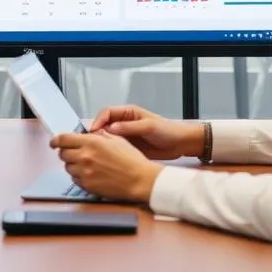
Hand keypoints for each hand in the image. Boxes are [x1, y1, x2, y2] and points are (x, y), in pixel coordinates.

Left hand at [49, 131, 161, 202]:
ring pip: (68, 167)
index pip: (63, 139)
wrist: (140, 180)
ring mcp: (84, 172)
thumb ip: (98, 135)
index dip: (55, 140)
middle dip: (67, 152)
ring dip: (73, 165)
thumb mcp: (116, 139)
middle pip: (63, 154)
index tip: (53, 142)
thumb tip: (87, 133)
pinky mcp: (87, 185)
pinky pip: (75, 179)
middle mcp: (85, 157)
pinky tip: (91, 174)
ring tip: (87, 165)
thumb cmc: (131, 160)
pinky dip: (79, 176)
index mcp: (91, 142)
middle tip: (75, 153)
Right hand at [89, 105, 203, 160]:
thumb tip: (110, 128)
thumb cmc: (167, 131)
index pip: (107, 112)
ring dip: (101, 143)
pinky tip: (106, 158)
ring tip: (96, 152)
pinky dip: (109, 151)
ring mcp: (126, 135)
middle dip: (96, 133)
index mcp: (128, 113)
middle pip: (104, 125)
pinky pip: (115, 148)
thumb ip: (129, 127)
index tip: (94, 131)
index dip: (98, 120)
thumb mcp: (148, 127)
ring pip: (108, 137)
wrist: (180, 144)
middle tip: (91, 143)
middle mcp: (124, 122)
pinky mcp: (129, 147)